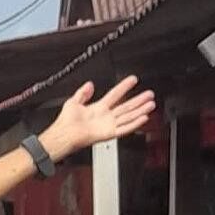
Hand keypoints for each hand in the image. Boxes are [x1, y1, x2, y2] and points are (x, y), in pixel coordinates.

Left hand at [40, 76, 155, 161]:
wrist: (63, 134)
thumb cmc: (65, 122)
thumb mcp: (73, 101)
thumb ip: (83, 93)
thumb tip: (90, 84)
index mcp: (98, 108)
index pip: (115, 94)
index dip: (124, 86)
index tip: (133, 79)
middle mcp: (105, 117)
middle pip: (126, 106)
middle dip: (138, 100)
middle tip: (149, 94)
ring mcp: (108, 125)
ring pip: (128, 116)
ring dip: (140, 110)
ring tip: (151, 104)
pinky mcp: (108, 134)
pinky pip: (124, 128)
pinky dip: (134, 123)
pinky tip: (143, 118)